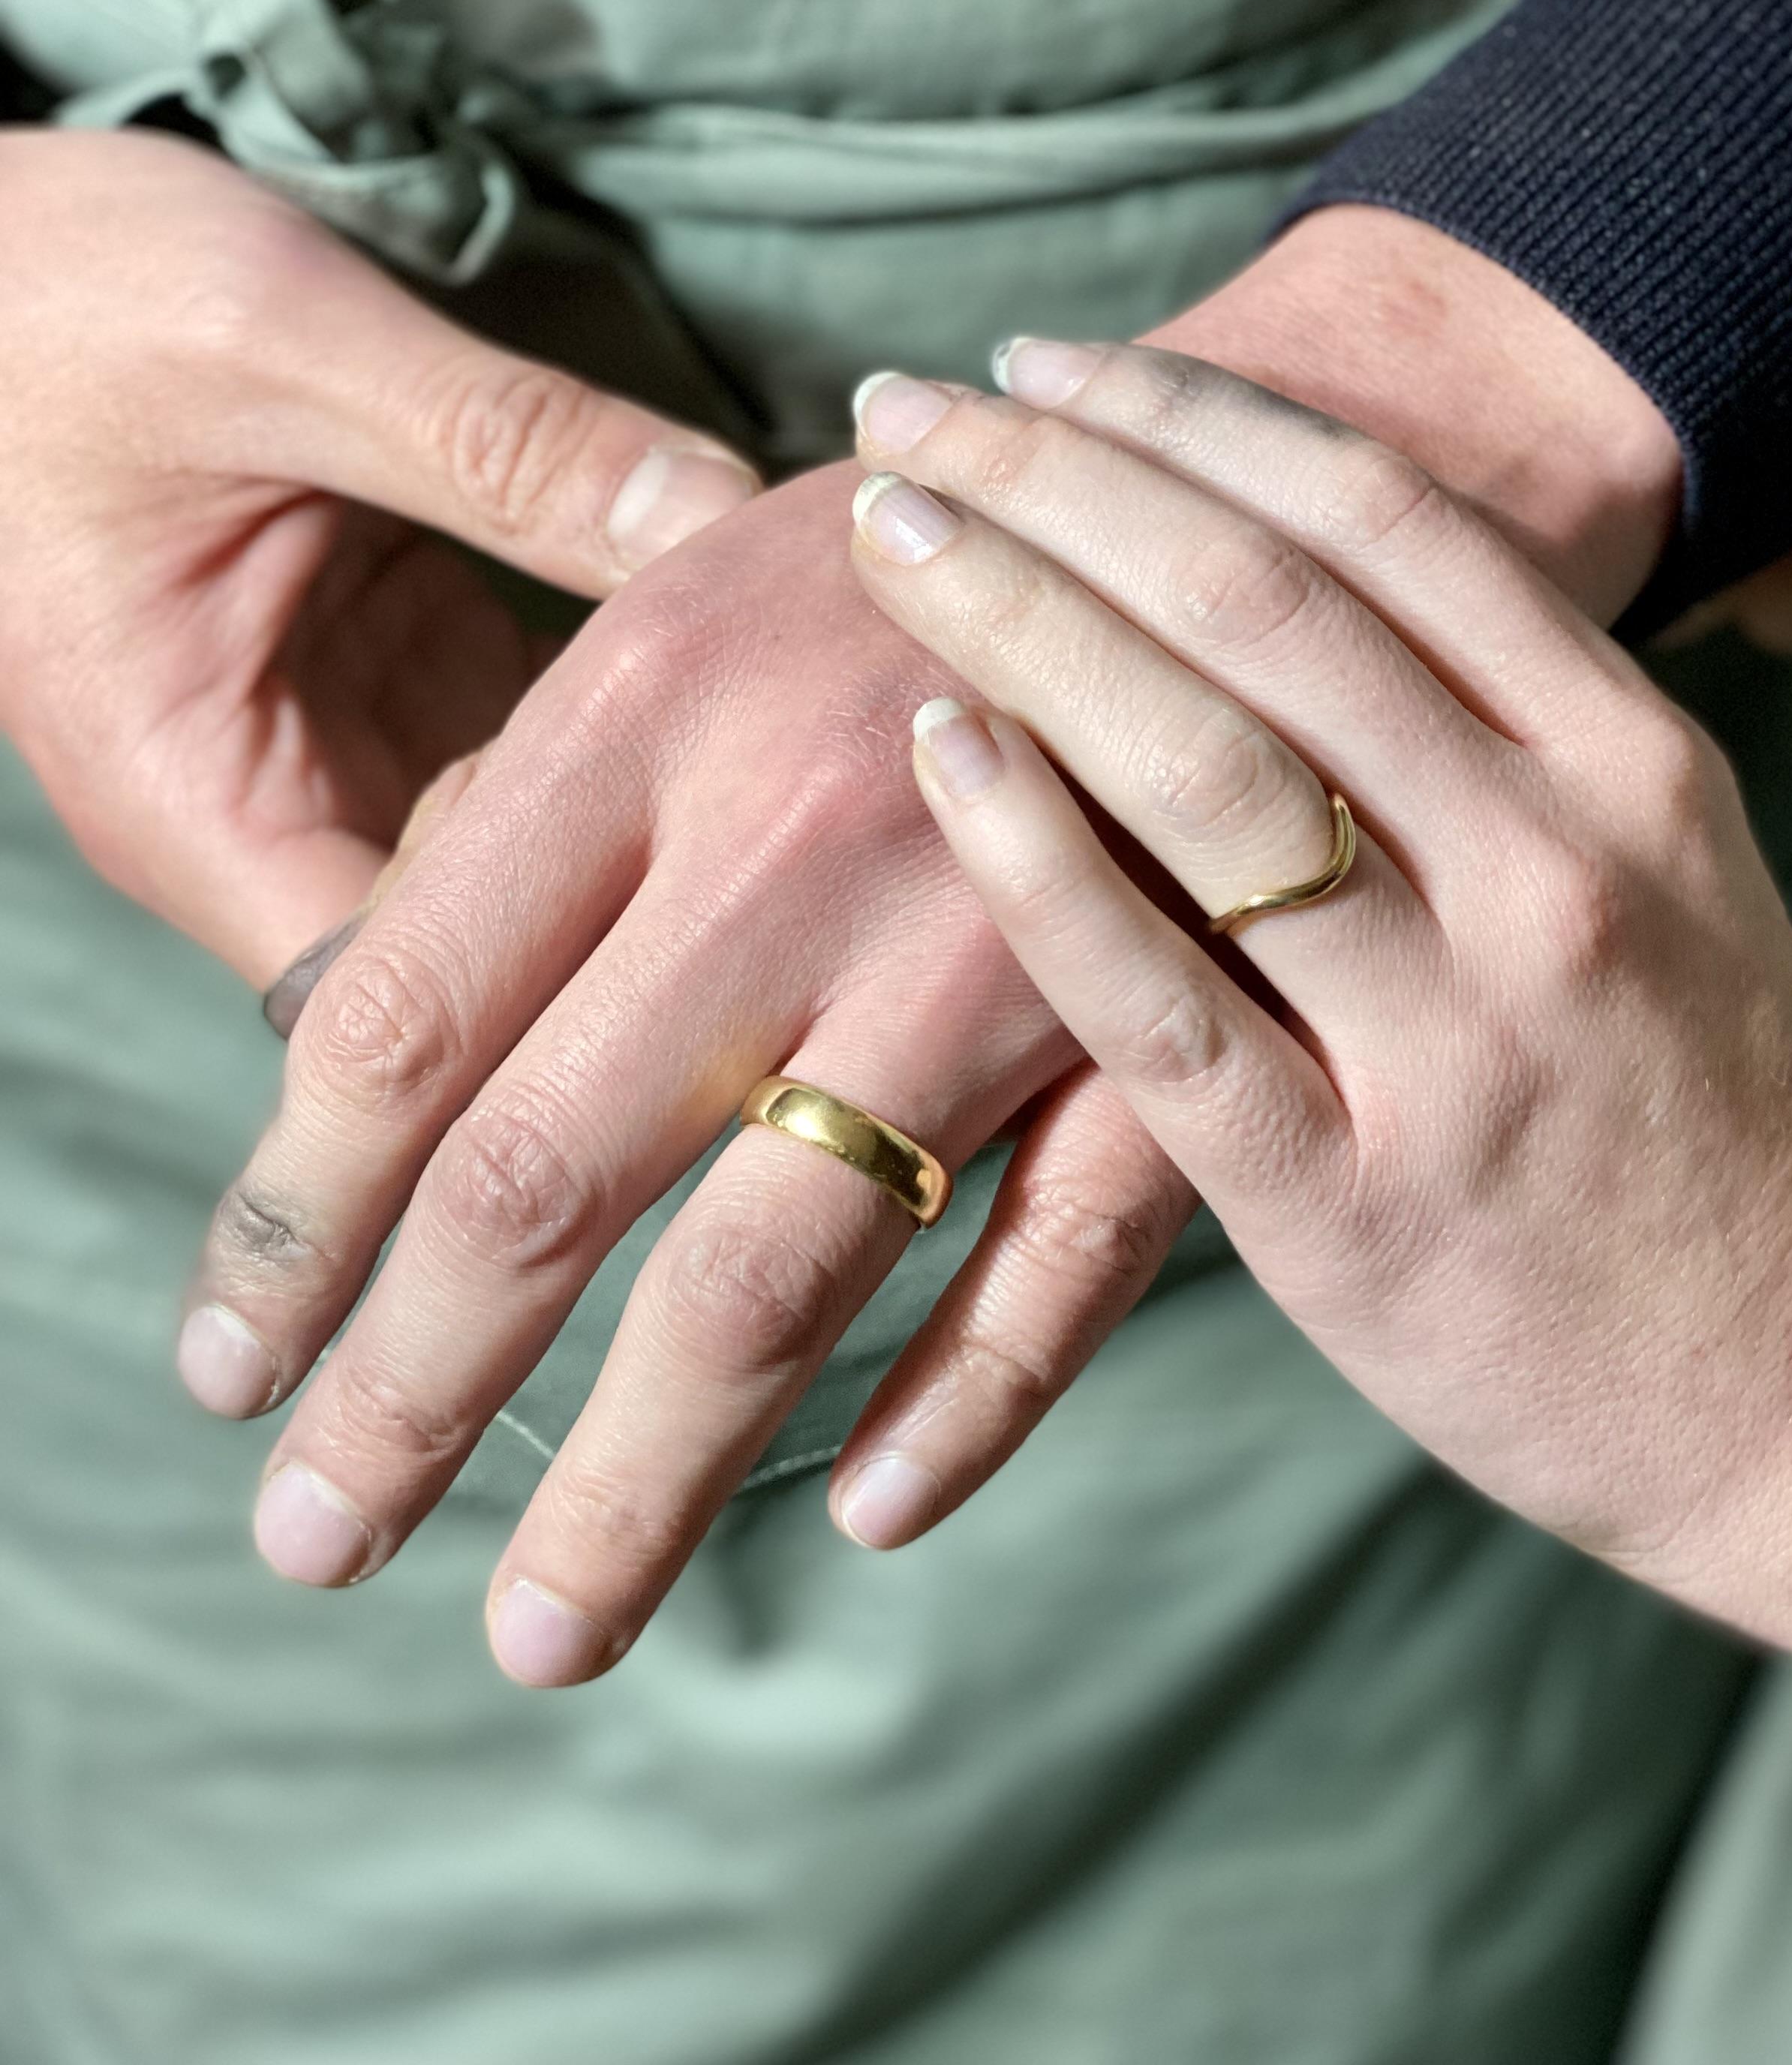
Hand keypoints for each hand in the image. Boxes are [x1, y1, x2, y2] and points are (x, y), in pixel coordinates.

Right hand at [0, 125, 757, 984]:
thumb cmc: (54, 290)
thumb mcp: (277, 339)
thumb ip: (502, 440)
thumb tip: (720, 515)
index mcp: (195, 796)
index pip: (398, 1004)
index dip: (553, 969)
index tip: (698, 862)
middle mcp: (266, 811)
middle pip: (485, 955)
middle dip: (636, 891)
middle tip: (788, 790)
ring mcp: (337, 749)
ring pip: (526, 857)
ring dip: (648, 801)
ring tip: (786, 732)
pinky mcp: (391, 678)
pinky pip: (531, 747)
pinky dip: (622, 716)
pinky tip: (730, 664)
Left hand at [174, 203, 1676, 1690]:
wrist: (1254, 468)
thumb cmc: (934, 543)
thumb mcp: (695, 597)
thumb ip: (544, 800)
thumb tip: (374, 1022)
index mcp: (650, 699)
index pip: (403, 1011)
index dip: (292, 1215)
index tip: (229, 1367)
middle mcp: (797, 832)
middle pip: (548, 1174)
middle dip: (411, 1391)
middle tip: (320, 1545)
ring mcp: (994, 946)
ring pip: (776, 1267)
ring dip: (641, 1473)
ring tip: (543, 1632)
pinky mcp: (1169, 1023)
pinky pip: (1059, 1258)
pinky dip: (962, 1400)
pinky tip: (862, 1509)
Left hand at [834, 343, 1791, 1615]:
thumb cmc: (1732, 1127)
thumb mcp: (1669, 874)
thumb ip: (1512, 738)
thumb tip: (1297, 602)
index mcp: (1630, 761)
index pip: (1383, 520)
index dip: (1191, 417)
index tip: (1048, 365)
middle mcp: (1552, 862)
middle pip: (1264, 605)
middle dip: (1063, 478)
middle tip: (907, 413)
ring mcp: (1458, 1031)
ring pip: (1205, 767)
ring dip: (1021, 619)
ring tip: (888, 537)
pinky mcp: (1358, 1202)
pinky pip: (1160, 1004)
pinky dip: (1038, 862)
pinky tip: (940, 754)